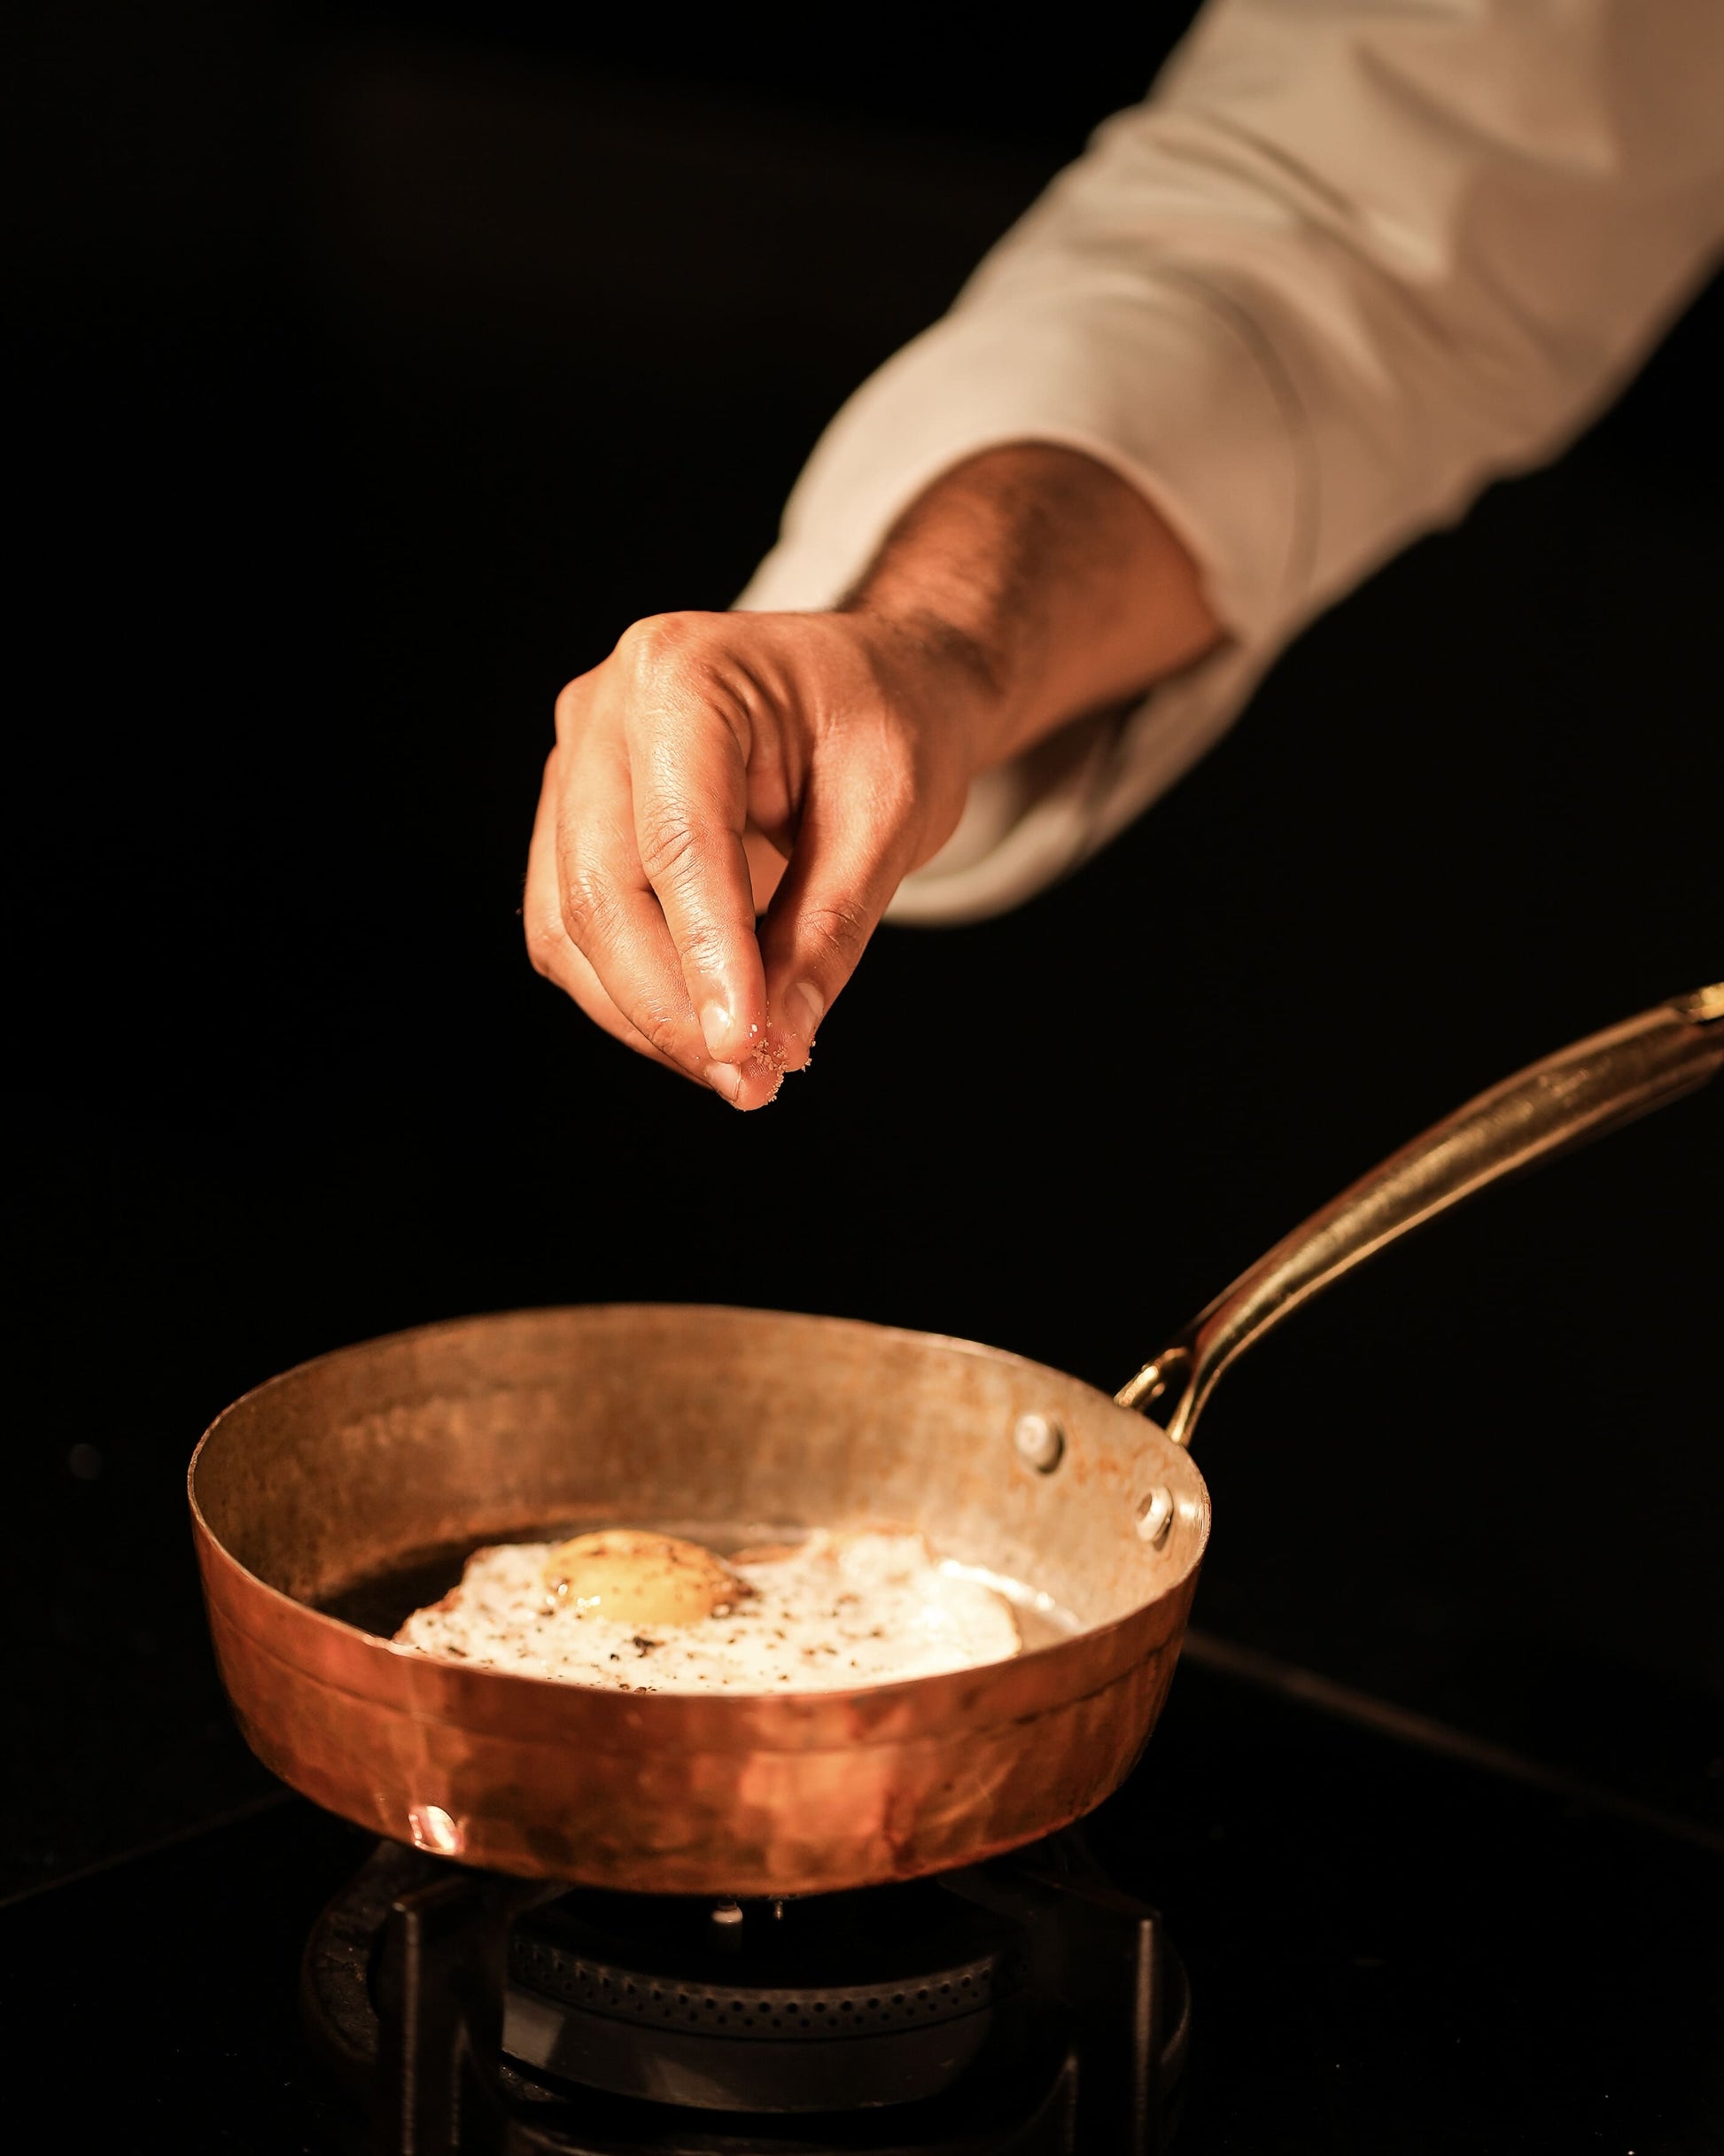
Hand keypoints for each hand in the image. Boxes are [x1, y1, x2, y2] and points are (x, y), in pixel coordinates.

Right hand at [525, 445, 1220, 1105]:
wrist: (875, 685)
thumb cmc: (891, 725)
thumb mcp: (894, 818)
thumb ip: (829, 931)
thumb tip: (775, 1046)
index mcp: (686, 672)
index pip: (678, 838)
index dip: (707, 955)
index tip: (747, 1048)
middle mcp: (606, 710)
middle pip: (602, 890)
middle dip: (672, 1008)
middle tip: (754, 1081)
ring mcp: (575, 763)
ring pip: (568, 926)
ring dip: (647, 1019)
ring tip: (741, 1069)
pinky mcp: (570, 820)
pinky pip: (569, 933)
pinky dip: (632, 998)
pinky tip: (705, 1030)